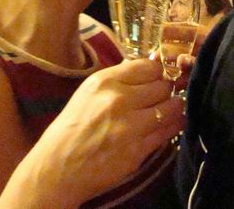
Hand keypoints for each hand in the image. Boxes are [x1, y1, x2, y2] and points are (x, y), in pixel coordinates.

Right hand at [0, 59, 183, 208]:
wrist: (59, 167)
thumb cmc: (73, 127)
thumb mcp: (89, 92)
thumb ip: (119, 79)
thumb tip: (151, 66)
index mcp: (104, 82)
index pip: (148, 66)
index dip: (157, 71)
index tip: (157, 77)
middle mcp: (118, 100)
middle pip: (162, 85)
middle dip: (166, 90)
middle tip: (163, 95)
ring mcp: (130, 126)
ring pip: (171, 107)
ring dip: (174, 107)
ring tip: (170, 109)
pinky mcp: (138, 150)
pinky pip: (168, 131)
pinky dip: (175, 125)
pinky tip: (171, 123)